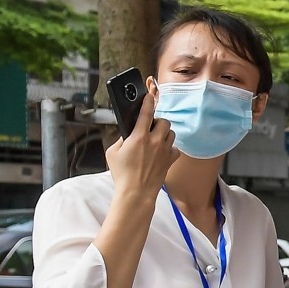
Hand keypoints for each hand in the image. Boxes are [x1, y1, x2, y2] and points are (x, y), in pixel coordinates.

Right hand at [105, 85, 177, 199]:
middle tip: (150, 128)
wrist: (136, 192)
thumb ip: (122, 139)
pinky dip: (170, 147)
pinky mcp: (171, 159)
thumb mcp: (113, 152)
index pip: (145, 113)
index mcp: (138, 137)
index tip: (149, 95)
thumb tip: (129, 134)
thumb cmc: (122, 174)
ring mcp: (165, 150)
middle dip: (157, 122)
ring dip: (164, 133)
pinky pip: (175, 147)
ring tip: (155, 140)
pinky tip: (162, 152)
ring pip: (171, 133)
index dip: (147, 101)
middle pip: (164, 121)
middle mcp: (155, 141)